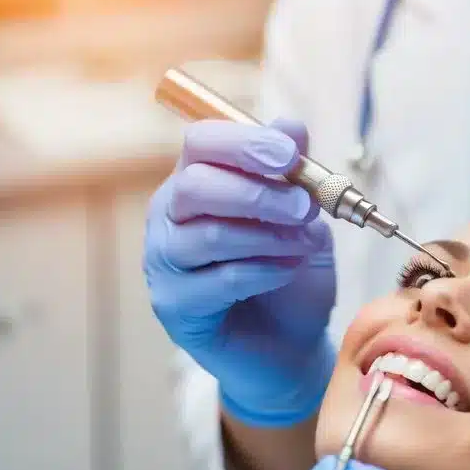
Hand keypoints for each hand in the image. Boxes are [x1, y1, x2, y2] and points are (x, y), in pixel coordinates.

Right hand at [145, 119, 337, 425]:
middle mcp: (170, 215)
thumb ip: (295, 173)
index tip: (290, 155)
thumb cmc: (291, 273)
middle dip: (259, 193)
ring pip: (207, 236)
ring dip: (267, 236)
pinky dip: (262, 272)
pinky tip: (287, 272)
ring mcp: (164, 262)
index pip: (201, 143)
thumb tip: (291, 124)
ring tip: (304, 244)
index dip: (243, 143)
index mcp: (197, 179)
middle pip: (197, 186)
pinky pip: (217, 281)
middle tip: (305, 208)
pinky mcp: (173, 306)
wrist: (291, 344)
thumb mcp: (303, 216)